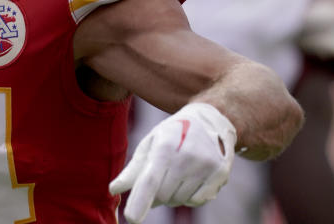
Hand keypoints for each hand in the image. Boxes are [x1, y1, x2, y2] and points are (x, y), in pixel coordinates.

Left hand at [109, 102, 235, 222]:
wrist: (211, 119)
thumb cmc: (173, 133)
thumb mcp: (150, 143)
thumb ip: (133, 169)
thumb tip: (113, 190)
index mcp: (165, 145)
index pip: (150, 180)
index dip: (140, 200)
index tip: (131, 219)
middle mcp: (187, 156)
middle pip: (163, 195)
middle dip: (156, 194)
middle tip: (161, 176)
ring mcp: (206, 166)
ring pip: (179, 200)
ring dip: (173, 195)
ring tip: (177, 173)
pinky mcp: (220, 174)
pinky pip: (197, 201)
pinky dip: (189, 196)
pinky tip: (192, 178)